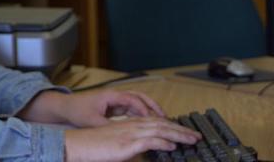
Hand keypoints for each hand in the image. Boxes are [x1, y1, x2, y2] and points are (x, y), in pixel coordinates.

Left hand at [59, 90, 166, 127]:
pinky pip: (132, 108)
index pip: (133, 100)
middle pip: (140, 98)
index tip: (153, 120)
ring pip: (138, 103)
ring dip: (149, 110)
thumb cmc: (77, 110)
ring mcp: (116, 100)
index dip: (144, 109)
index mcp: (111, 96)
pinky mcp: (115, 106)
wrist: (65, 106)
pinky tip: (148, 123)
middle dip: (153, 107)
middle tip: (165, 118)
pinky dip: (141, 114)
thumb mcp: (92, 121)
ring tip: (161, 121)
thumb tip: (123, 134)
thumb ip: (108, 126)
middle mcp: (116, 95)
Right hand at [64, 116, 199, 161]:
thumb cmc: (92, 146)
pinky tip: (172, 146)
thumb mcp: (116, 143)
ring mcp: (130, 133)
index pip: (156, 123)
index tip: (184, 132)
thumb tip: (145, 149)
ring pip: (160, 131)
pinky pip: (150, 141)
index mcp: (129, 125)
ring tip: (191, 140)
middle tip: (196, 135)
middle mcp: (132, 126)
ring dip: (178, 135)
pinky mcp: (127, 143)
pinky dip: (163, 142)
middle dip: (181, 130)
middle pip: (162, 124)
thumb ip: (131, 144)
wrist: (77, 145)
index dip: (172, 126)